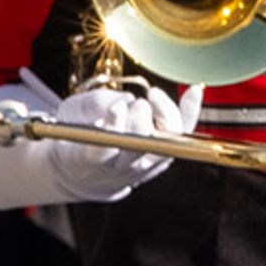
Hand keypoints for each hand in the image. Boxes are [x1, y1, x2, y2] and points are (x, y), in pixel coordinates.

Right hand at [33, 81, 197, 204]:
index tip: (117, 107)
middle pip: (138, 146)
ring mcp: (147, 164)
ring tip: (153, 95)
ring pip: (166, 141)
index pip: (104, 150)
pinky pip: (184, 135)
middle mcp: (122, 166)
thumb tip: (126, 99)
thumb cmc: (78, 137)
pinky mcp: (164, 156)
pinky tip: (194, 91)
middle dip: (140, 120)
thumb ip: (93, 105)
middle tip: (136, 104)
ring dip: (165, 113)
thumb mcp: (71, 116)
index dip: (113, 128)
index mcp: (89, 160)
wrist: (90, 174)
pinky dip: (190, 112)